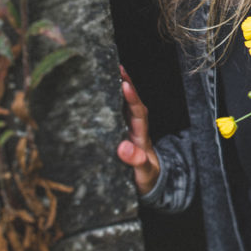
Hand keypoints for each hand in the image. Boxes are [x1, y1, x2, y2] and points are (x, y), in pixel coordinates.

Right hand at [117, 65, 160, 196]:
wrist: (150, 183)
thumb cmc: (148, 178)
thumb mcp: (144, 173)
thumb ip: (137, 162)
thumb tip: (123, 147)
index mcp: (142, 136)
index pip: (138, 113)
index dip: (132, 99)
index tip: (125, 84)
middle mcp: (136, 129)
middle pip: (132, 103)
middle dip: (126, 85)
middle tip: (117, 67)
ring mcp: (129, 131)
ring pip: (124, 107)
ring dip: (119, 90)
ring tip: (110, 72)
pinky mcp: (121, 135)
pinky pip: (116, 115)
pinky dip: (111, 103)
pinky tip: (100, 93)